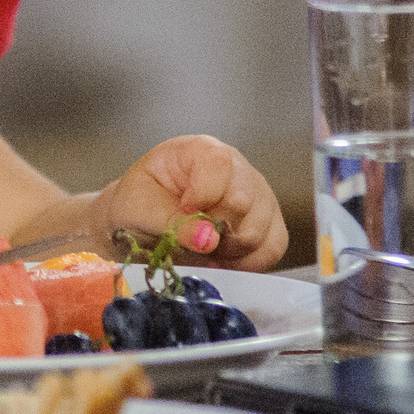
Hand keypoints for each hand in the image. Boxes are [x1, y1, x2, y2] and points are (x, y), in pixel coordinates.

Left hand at [93, 136, 285, 269]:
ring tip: (202, 247)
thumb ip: (172, 222)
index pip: (219, 164)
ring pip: (259, 231)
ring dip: (227, 250)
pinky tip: (221, 258)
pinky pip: (272, 248)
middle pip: (242, 202)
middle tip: (190, 237)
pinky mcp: (270, 222)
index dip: (202, 194)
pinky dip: (246, 263)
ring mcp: (259, 195)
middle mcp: (237, 168)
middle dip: (213, 230)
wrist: (147, 221)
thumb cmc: (142, 203)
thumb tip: (208, 239)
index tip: (183, 210)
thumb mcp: (141, 208)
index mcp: (200, 150)